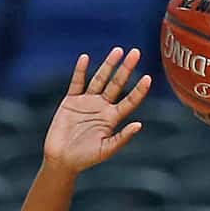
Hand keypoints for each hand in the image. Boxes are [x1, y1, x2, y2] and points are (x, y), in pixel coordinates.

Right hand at [42, 48, 150, 173]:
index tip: (148, 78)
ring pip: (99, 79)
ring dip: (108, 65)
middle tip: (136, 52)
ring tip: (118, 50)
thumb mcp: (105, 150)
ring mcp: (87, 102)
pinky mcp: (71, 101)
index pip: (129, 101)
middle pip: (117, 84)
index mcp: (112, 118)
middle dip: (126, 69)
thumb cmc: (85, 159)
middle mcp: (102, 107)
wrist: (61, 160)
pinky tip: (85, 58)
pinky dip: (80, 71)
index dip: (139, 90)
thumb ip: (121, 138)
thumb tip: (139, 125)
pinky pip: (77, 82)